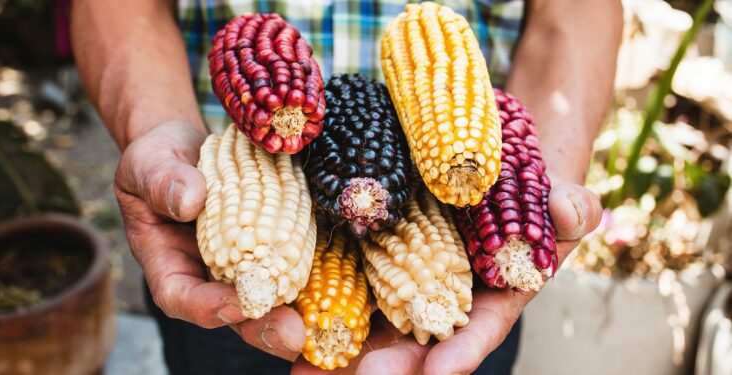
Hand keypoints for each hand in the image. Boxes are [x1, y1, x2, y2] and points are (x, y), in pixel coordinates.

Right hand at [114, 122, 305, 360]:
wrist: (194, 148)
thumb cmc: (160, 158)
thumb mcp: (150, 163)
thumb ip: (162, 182)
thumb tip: (189, 200)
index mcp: (168, 262)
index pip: (181, 296)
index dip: (207, 306)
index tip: (237, 301)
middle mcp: (208, 274)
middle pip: (232, 312)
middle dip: (262, 326)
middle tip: (292, 335)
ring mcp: (243, 265)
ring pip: (267, 300)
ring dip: (294, 313)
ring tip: (320, 322)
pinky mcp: (273, 248)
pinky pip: (291, 268)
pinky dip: (314, 280)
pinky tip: (341, 285)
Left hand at [290, 175, 601, 374]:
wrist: (489, 160)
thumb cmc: (532, 185)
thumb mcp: (558, 195)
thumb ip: (571, 208)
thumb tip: (571, 210)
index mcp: (490, 297)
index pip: (477, 331)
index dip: (459, 352)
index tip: (437, 372)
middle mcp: (441, 299)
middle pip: (414, 342)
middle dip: (386, 365)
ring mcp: (402, 277)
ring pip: (370, 320)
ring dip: (338, 347)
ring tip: (303, 368)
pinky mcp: (370, 253)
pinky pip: (342, 278)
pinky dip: (315, 297)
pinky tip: (285, 314)